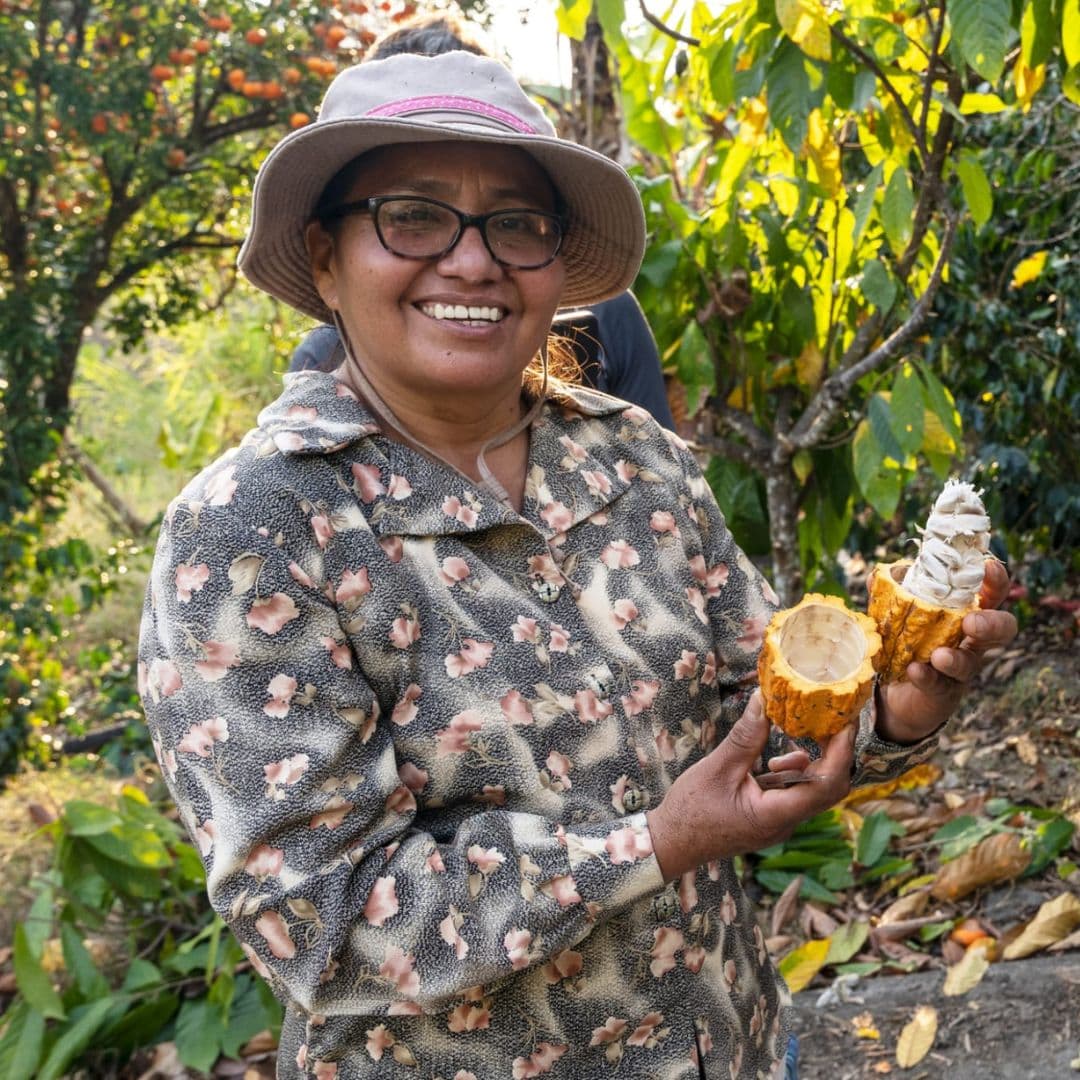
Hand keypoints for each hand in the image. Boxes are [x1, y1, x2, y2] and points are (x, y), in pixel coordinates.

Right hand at [646, 692, 853, 881]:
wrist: (672, 844)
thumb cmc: (690, 811)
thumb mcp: (717, 769)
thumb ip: (746, 737)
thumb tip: (765, 699)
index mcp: (776, 815)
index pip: (825, 785)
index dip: (841, 752)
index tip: (844, 722)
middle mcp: (785, 824)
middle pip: (829, 790)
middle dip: (834, 753)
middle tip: (829, 720)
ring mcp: (780, 825)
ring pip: (813, 792)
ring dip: (811, 762)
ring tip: (793, 736)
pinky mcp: (771, 820)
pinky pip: (795, 796)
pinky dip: (794, 773)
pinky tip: (773, 761)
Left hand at [874, 558, 1017, 743]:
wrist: (894, 692)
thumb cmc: (905, 643)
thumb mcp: (899, 616)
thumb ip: (890, 595)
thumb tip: (874, 575)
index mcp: (965, 614)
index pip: (991, 595)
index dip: (996, 581)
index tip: (989, 567)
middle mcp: (971, 641)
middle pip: (1002, 630)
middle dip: (992, 624)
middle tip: (972, 622)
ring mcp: (961, 669)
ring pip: (971, 663)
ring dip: (956, 659)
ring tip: (939, 656)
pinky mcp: (944, 692)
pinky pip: (941, 686)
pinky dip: (928, 678)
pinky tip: (915, 671)